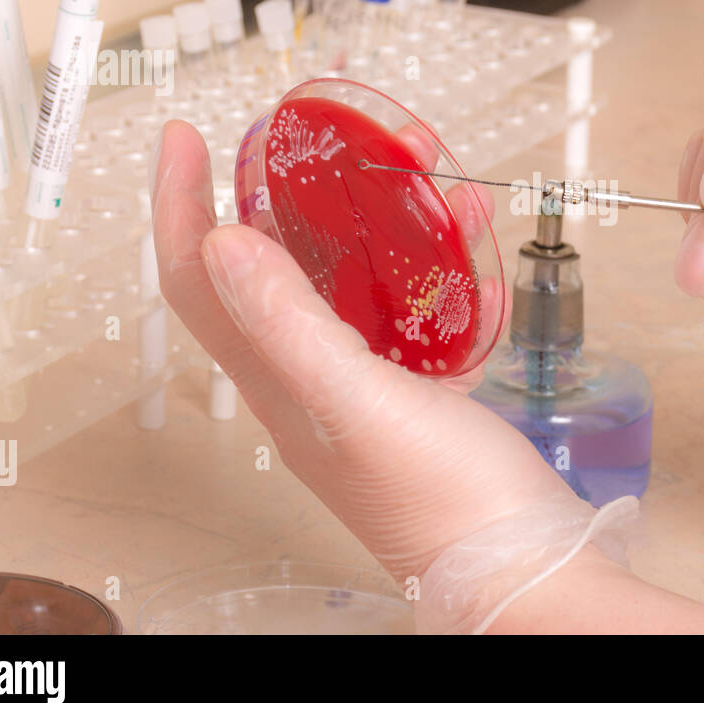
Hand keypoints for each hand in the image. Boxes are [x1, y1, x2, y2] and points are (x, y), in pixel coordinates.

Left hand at [150, 119, 582, 582]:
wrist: (521, 565)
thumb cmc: (444, 500)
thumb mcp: (357, 401)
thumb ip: (289, 323)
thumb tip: (222, 242)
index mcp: (278, 383)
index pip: (199, 281)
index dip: (182, 205)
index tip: (186, 137)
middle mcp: (311, 380)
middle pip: (280, 267)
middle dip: (299, 193)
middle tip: (333, 143)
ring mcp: (368, 384)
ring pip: (356, 281)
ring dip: (383, 224)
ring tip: (427, 180)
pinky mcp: (420, 390)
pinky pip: (415, 311)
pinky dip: (437, 273)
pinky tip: (473, 251)